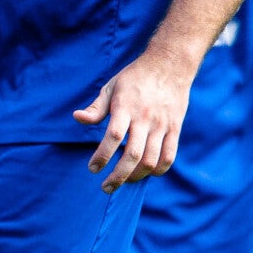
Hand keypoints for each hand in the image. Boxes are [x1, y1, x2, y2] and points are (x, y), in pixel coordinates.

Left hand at [74, 52, 191, 189]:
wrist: (170, 65)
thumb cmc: (135, 77)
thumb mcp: (111, 87)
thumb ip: (96, 108)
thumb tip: (77, 118)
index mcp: (125, 107)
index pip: (113, 137)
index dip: (102, 156)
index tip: (92, 168)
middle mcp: (145, 118)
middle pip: (132, 155)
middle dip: (117, 176)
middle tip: (105, 187)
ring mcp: (162, 124)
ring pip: (150, 160)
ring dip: (135, 176)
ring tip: (123, 181)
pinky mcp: (175, 128)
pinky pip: (169, 156)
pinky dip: (157, 170)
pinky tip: (146, 173)